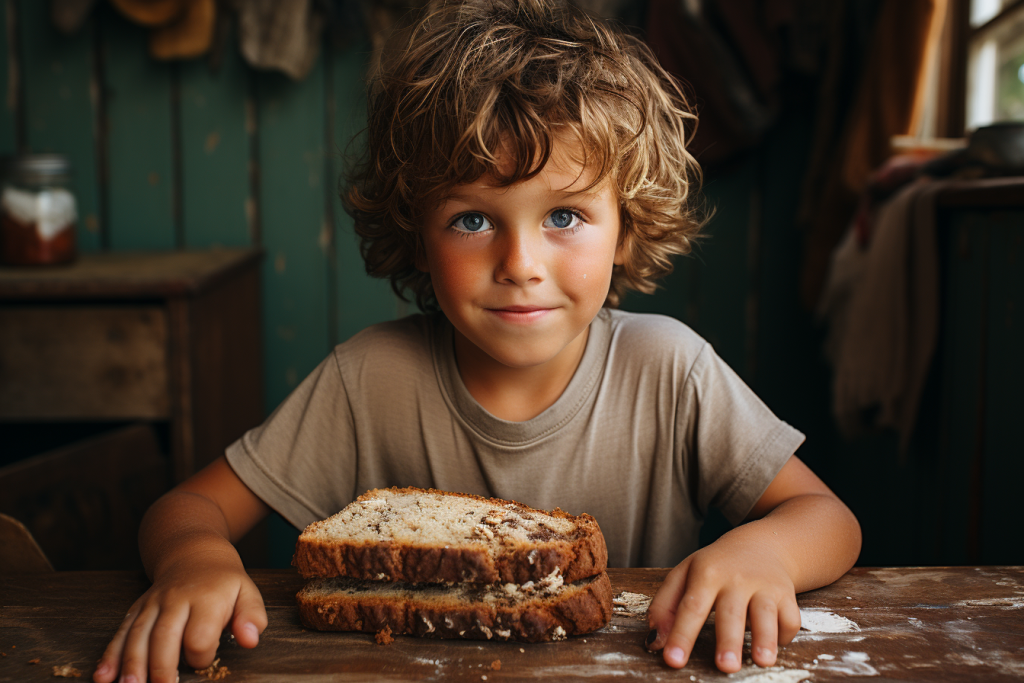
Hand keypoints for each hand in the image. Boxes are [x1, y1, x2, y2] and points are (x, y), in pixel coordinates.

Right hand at [92, 556, 266, 682]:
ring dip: (131, 665)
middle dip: (160, 668)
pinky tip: (103, 677)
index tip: (205, 662)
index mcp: (206, 598)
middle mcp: (176, 600)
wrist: (194, 553)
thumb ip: (252, 617)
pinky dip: (110, 656)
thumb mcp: (247, 592)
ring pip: (137, 635)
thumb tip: (250, 640)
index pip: (199, 635)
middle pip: (164, 636)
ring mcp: (153, 604)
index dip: (201, 656)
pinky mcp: (137, 609)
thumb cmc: (224, 582)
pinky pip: (121, 632)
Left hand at [645, 527, 800, 672]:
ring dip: (765, 639)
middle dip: (729, 640)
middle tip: (725, 666)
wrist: (760, 545)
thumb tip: (655, 641)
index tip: (672, 659)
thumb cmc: (715, 566)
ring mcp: (764, 586)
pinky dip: (785, 635)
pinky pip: (790, 618)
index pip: (691, 607)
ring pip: (766, 614)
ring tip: (762, 661)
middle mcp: (736, 579)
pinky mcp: (787, 595)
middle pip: (731, 613)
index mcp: (706, 573)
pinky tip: (774, 644)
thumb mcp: (684, 574)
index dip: (681, 634)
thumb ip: (665, 606)